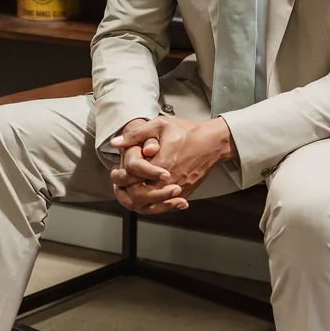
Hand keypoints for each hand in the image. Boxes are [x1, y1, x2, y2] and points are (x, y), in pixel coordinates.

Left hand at [112, 114, 234, 200]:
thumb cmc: (189, 132)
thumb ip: (136, 134)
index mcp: (161, 163)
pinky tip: (145, 197)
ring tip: (128, 192)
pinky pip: (164, 206)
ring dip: (136, 201)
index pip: (132, 179)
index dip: (120, 177)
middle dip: (125, 192)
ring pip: (150, 205)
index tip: (117, 171)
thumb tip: (116, 142)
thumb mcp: (160, 125)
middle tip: (118, 185)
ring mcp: (177, 188)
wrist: (213, 142)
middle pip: (139, 196)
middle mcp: (168, 180)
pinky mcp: (184, 193)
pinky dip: (152, 205)